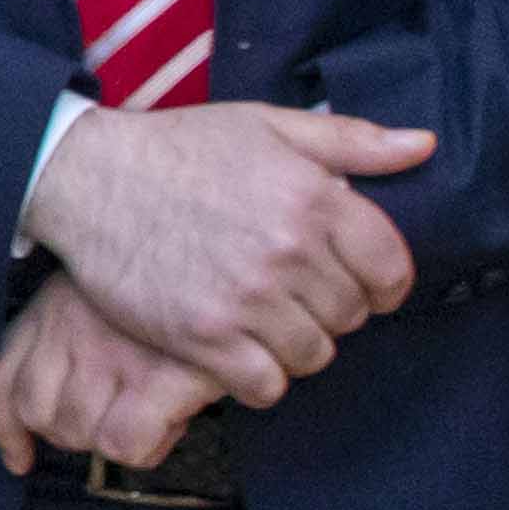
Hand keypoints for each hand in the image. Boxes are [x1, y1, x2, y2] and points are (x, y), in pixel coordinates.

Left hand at [0, 274, 224, 477]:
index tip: (18, 457)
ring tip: (158, 410)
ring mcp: (109, 355)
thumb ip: (58, 333)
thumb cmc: (171, 283)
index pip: (2, 382)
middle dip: (75, 433)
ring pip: (80, 435)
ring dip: (117, 439)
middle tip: (123, 416)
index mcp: (50, 312)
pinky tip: (172, 421)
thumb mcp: (99, 291)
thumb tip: (28, 403)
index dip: (5, 428)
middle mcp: (68, 333)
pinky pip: (123, 444)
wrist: (235, 255)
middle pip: (39, 417)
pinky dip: (145, 447)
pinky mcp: (155, 378)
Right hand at [20, 101, 430, 400]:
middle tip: (294, 295)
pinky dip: (260, 377)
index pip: (391, 269)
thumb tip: (422, 146)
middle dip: (330, 309)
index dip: (381, 283)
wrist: (86, 176)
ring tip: (266, 324)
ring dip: (296, 346)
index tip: (358, 284)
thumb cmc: (179, 148)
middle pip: (351, 316)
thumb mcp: (266, 124)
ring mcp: (246, 299)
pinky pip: (266, 385)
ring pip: (313, 355)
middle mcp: (289, 252)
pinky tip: (239, 351)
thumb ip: (351, 139)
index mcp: (315, 199)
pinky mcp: (203, 336)